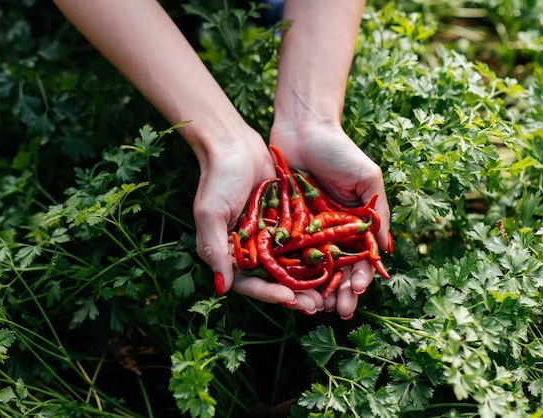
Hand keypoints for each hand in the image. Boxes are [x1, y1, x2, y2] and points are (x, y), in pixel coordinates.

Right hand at [192, 133, 325, 312]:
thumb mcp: (210, 213)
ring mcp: (268, 237)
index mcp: (228, 253)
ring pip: (290, 266)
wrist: (235, 143)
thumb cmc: (217, 178)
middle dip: (293, 294)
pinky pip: (300, 244)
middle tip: (315, 306)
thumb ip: (214, 249)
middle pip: (272, 280)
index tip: (288, 299)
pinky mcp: (285, 223)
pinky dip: (314, 255)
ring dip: (307, 280)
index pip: (248, 282)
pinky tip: (332, 264)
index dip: (268, 293)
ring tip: (327, 293)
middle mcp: (249, 250)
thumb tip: (222, 288)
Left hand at [270, 123, 390, 317]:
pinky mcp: (283, 225)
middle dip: (340, 292)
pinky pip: (287, 253)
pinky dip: (290, 273)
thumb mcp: (367, 178)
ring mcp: (306, 231)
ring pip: (312, 269)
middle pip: (337, 271)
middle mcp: (330, 232)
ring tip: (316, 308)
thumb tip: (387, 249)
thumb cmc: (339, 151)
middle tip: (338, 311)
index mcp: (353, 224)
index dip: (361, 277)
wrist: (302, 128)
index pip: (360, 259)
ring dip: (316, 290)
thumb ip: (377, 212)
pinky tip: (291, 289)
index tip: (358, 290)